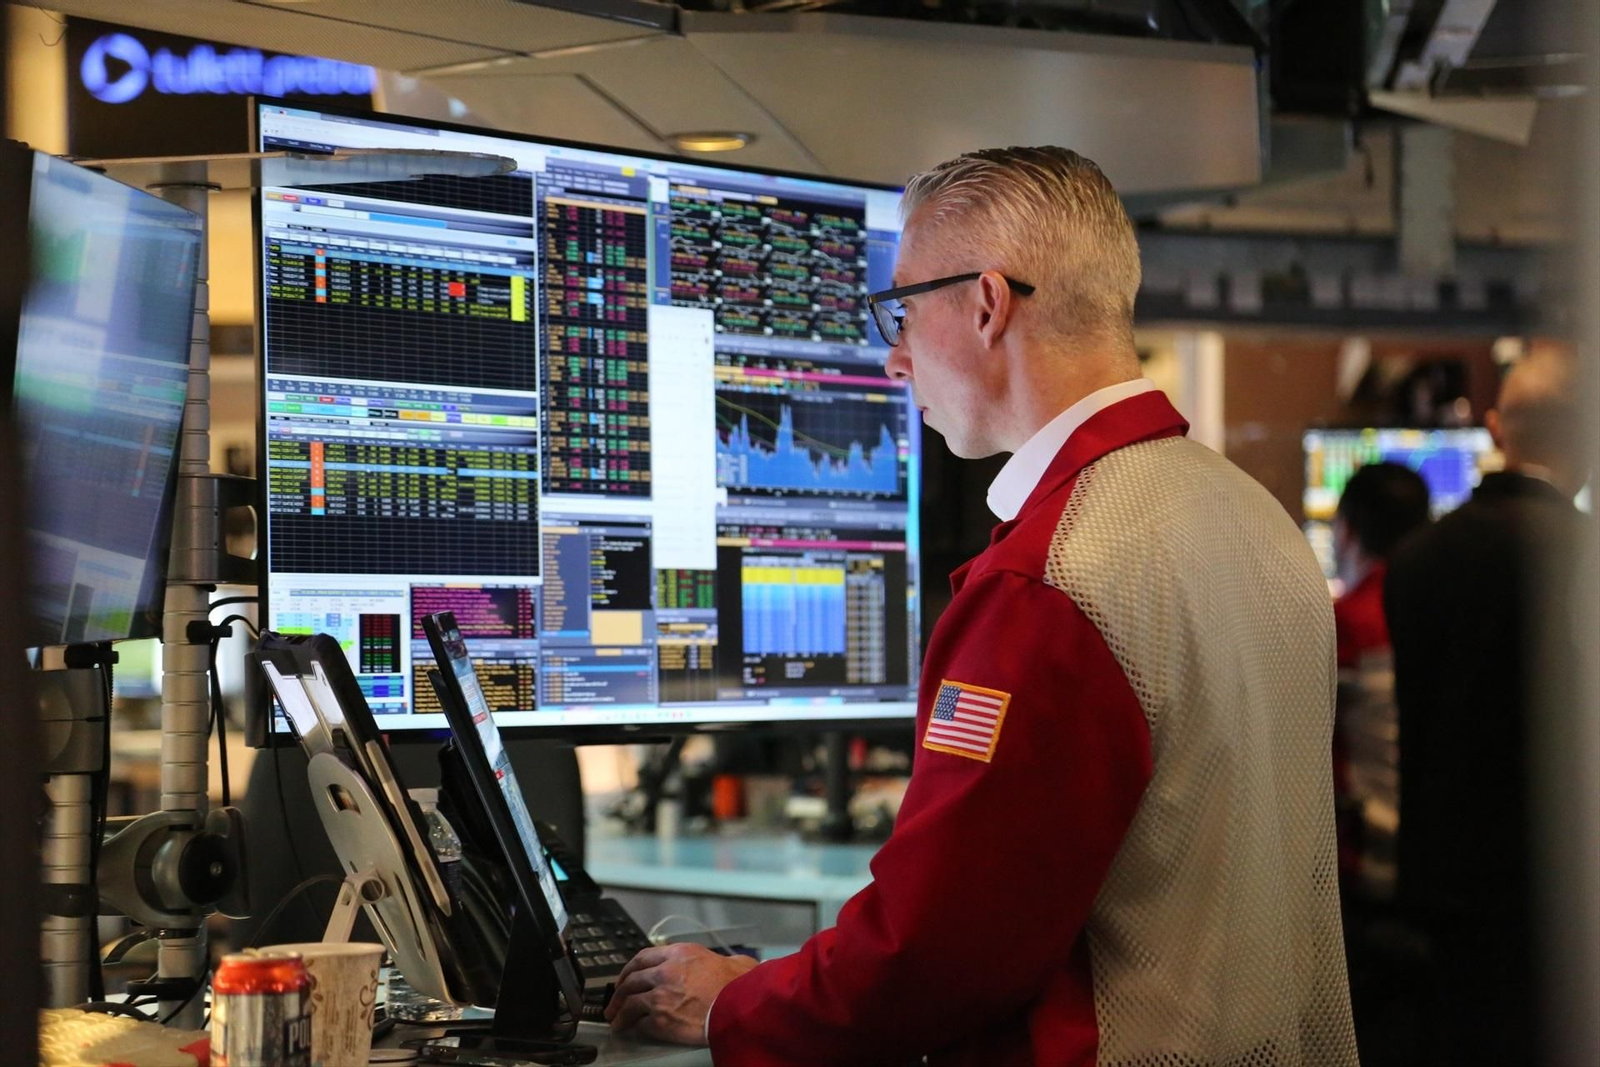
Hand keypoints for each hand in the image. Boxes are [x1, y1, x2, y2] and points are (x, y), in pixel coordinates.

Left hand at [604, 942, 759, 1045]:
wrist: (742, 1005)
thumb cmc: (740, 985)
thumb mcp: (727, 960)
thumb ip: (718, 961)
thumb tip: (731, 964)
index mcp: (679, 953)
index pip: (643, 957)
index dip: (630, 969)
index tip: (626, 977)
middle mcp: (665, 971)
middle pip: (632, 980)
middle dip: (620, 992)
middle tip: (616, 1002)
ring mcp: (660, 996)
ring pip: (630, 1003)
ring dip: (620, 1013)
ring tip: (617, 1021)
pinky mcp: (660, 1020)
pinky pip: (640, 1023)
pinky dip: (634, 1027)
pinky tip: (631, 1031)